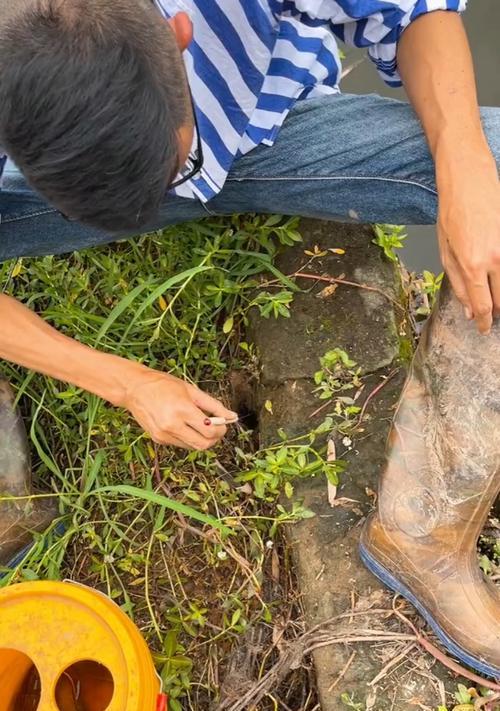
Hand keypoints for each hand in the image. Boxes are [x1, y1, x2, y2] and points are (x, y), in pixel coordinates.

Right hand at [122, 367, 237, 449]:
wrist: (134, 389)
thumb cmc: (163, 385)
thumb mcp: (191, 390)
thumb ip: (213, 405)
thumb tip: (231, 416)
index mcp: (182, 410)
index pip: (210, 431)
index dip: (221, 430)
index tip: (223, 424)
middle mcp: (172, 425)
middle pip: (203, 444)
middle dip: (214, 439)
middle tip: (216, 429)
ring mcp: (164, 434)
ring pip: (193, 447)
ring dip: (201, 439)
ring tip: (200, 425)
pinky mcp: (158, 439)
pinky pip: (181, 444)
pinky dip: (188, 438)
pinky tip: (185, 425)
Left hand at [437, 153, 499, 333]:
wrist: (469, 182)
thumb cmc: (453, 213)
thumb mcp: (445, 251)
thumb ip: (458, 284)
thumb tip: (469, 311)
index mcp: (473, 264)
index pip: (484, 306)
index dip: (485, 322)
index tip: (484, 329)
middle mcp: (496, 258)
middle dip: (495, 311)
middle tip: (488, 314)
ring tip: (493, 296)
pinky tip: (496, 276)